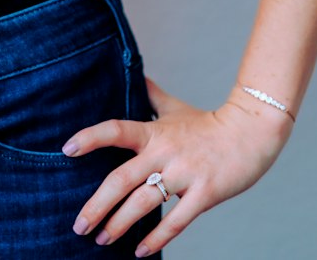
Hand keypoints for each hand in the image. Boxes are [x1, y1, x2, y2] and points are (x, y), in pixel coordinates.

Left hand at [64, 77, 293, 254]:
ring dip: (119, 224)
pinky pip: (176, 221)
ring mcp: (184, 174)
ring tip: (101, 239)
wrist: (250, 133)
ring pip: (144, 203)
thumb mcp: (175, 107)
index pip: (115, 130)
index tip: (67, 149)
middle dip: (97, 204)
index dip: (90, 137)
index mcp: (154, 132)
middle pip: (122, 179)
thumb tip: (137, 75)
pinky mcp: (204, 194)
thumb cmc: (208, 123)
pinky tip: (138, 251)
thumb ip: (152, 96)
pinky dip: (156, 238)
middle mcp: (164, 152)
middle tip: (79, 225)